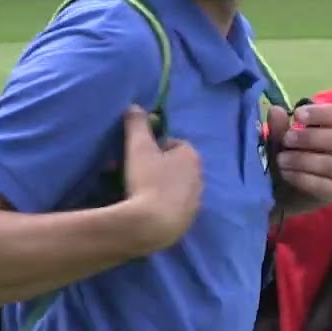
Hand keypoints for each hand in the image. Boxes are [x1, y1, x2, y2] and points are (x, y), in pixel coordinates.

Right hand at [122, 106, 202, 250]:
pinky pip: (173, 207)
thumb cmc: (147, 180)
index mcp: (191, 156)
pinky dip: (161, 205)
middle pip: (174, 167)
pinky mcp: (188, 221)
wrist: (151, 225)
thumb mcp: (138, 146)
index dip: (154, 148)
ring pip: (173, 187)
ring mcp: (195, 201)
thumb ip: (137, 124)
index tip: (137, 156)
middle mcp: (199, 177)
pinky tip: (144, 210)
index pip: (174, 144)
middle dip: (154, 168)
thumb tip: (134, 105)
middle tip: (132, 174)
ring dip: (157, 187)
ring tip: (135, 193)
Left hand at [267, 103, 331, 216]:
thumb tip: (276, 110)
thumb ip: (278, 127)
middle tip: (286, 140)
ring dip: (302, 160)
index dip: (318, 113)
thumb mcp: (279, 142)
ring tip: (281, 160)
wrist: (284, 193)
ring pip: (330, 163)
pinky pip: (324, 185)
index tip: (297, 115)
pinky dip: (303, 178)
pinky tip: (286, 175)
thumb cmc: (288, 159)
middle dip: (309, 138)